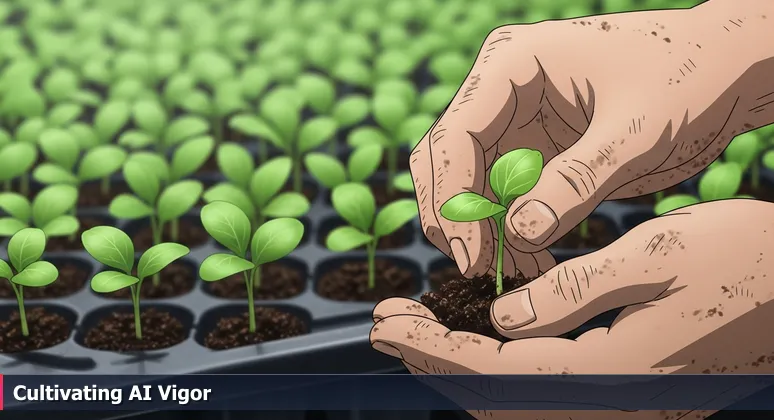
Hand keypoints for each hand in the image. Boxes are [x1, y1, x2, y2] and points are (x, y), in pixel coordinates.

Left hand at [370, 199, 773, 419]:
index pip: (496, 371)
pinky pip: (545, 394)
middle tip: (385, 324)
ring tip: (416, 331)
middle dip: (433, 362)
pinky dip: (498, 370)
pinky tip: (481, 340)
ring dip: (460, 367)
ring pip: (517, 402)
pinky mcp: (631, 393)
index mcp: (613, 372)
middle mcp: (614, 402)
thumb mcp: (653, 257)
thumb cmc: (740, 260)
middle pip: (498, 400)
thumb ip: (571, 293)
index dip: (433, 348)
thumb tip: (500, 321)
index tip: (386, 322)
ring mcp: (624, 405)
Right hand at [411, 0, 773, 277]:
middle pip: (446, 160)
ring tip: (520, 273)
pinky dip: (507, 230)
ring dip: (482, 231)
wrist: (721, 69)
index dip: (453, 199)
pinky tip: (533, 260)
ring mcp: (513, 118)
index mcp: (512, 64)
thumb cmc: (686, 79)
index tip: (469, 254)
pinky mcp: (529, 147)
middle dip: (458, 218)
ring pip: (467, 183)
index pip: (455, 135)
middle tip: (482, 271)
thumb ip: (576, 182)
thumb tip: (520, 234)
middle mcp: (500, 89)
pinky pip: (500, 194)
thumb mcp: (636, 133)